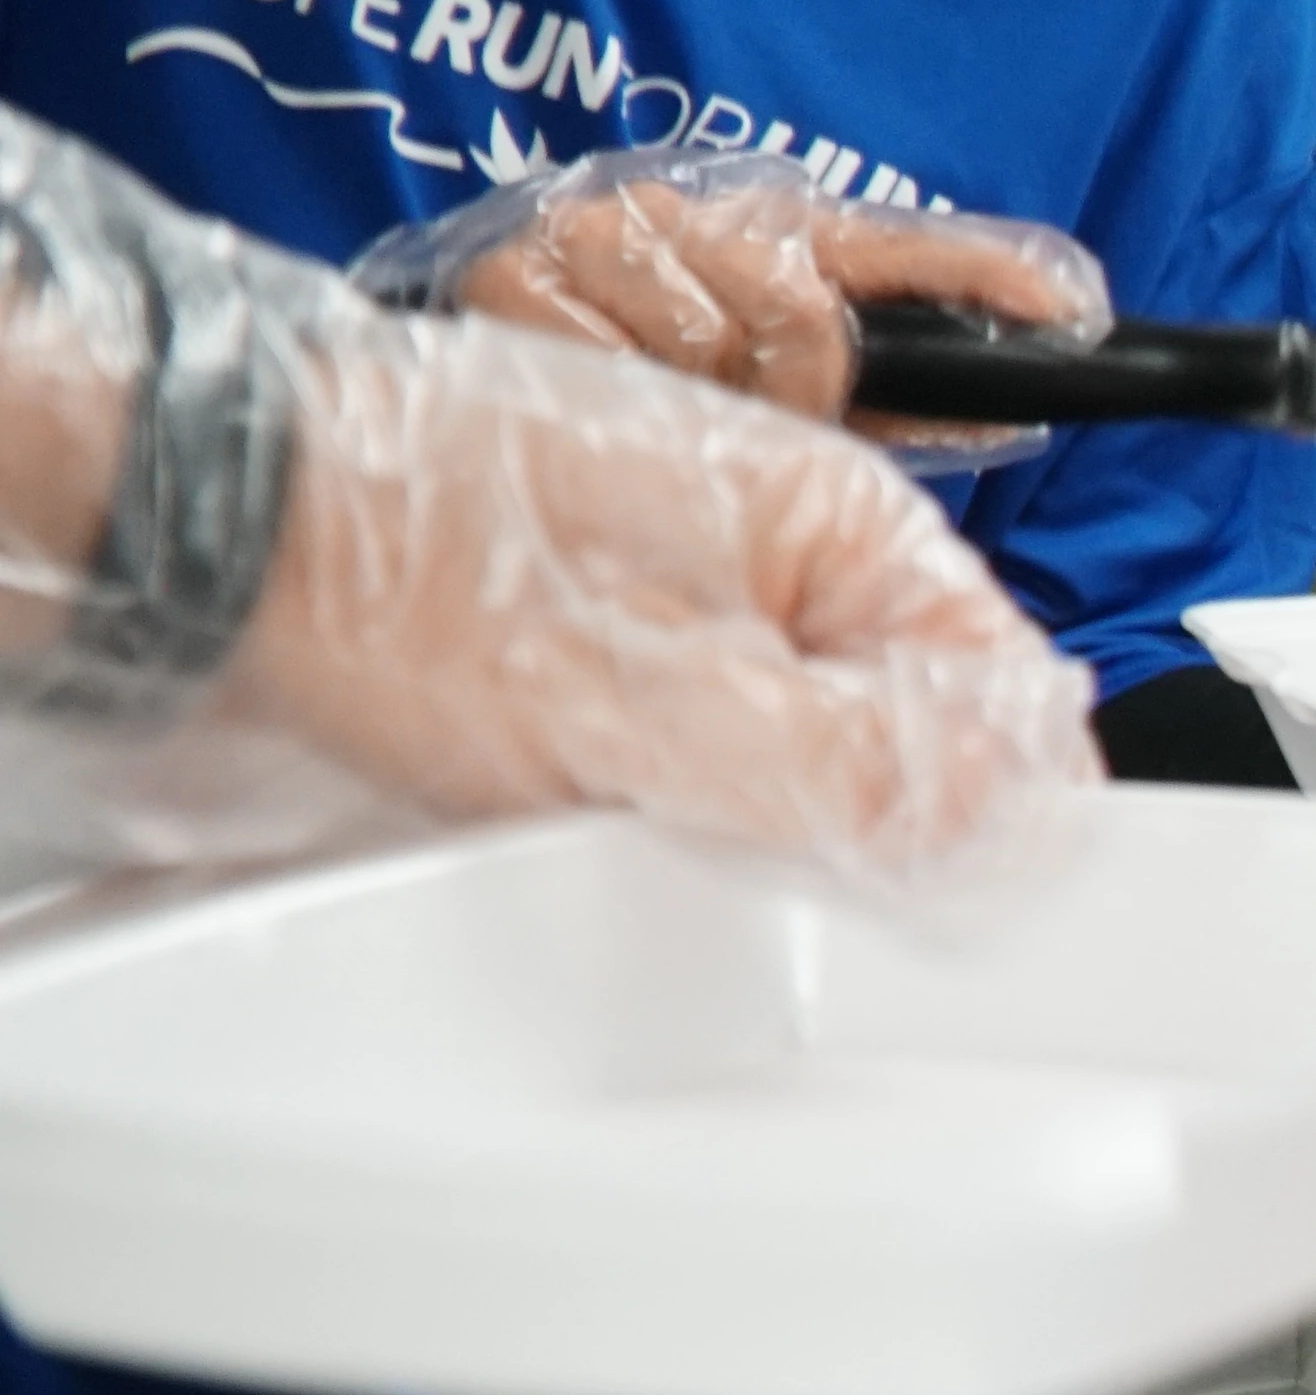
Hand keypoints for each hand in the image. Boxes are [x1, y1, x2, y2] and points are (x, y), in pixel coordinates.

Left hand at [226, 292, 1098, 869]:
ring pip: (802, 743)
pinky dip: (657, 780)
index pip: (1016, 698)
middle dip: (847, 816)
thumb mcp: (669, 709)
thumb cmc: (414, 567)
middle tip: (726, 838)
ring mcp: (707, 575)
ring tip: (620, 798)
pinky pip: (704, 733)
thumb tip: (1014, 822)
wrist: (220, 506)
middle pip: (912, 729)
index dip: (983, 816)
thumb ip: (866, 772)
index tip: (908, 888)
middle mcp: (796, 538)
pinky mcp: (625, 621)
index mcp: (855, 525)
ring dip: (739, 805)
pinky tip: (577, 784)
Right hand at [351, 149, 1109, 430]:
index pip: (903, 251)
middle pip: (801, 316)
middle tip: (750, 418)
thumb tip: (1008, 409)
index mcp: (773, 233)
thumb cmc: (637, 391)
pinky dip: (615, 396)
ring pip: (710, 343)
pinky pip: (611, 363)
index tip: (1072, 318)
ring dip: (701, 403)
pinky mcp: (515, 273)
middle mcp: (691, 213)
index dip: (989, 277)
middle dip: (795, 393)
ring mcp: (599, 233)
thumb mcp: (776, 389)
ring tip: (658, 412)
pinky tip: (590, 398)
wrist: (452, 375)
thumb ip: (884, 395)